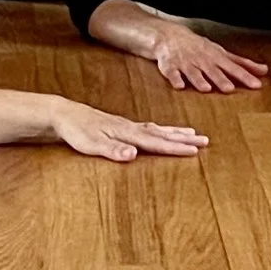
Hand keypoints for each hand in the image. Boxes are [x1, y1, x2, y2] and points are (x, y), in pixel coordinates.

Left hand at [50, 100, 210, 160]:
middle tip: (205, 140)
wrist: (64, 114)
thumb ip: (113, 150)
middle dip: (184, 138)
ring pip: (158, 128)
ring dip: (176, 132)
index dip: (176, 147)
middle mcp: (131, 127)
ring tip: (193, 133)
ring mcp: (127, 125)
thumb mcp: (91, 144)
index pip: (156, 141)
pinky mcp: (122, 126)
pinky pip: (150, 128)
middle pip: (163, 133)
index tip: (195, 150)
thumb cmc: (77, 132)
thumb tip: (133, 155)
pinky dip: (162, 130)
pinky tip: (163, 132)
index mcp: (127, 133)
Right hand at [144, 24, 268, 92]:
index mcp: (215, 57)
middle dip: (220, 79)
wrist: (169, 35)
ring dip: (199, 80)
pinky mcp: (169, 66)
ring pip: (193, 72)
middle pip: (212, 70)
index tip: (256, 85)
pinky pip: (171, 73)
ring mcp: (185, 62)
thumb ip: (241, 63)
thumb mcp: (221, 53)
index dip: (244, 76)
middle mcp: (202, 60)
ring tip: (206, 88)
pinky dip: (175, 78)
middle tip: (229, 89)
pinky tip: (179, 85)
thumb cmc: (200, 47)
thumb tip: (264, 70)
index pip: (233, 68)